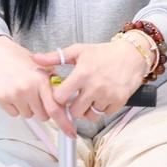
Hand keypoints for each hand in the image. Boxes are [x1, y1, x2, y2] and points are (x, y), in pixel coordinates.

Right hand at [0, 36, 68, 134]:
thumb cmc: (17, 58)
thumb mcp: (40, 65)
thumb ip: (52, 81)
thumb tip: (65, 99)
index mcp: (41, 79)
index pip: (55, 108)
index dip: (64, 123)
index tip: (70, 132)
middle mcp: (28, 88)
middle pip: (43, 115)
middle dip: (42, 110)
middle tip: (36, 97)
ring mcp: (14, 95)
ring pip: (28, 115)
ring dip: (27, 108)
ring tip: (21, 91)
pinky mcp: (2, 99)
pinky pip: (14, 114)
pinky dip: (14, 107)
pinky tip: (11, 92)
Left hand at [32, 40, 146, 122]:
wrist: (131, 55)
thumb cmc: (103, 53)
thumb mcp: (78, 51)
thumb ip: (55, 57)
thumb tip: (35, 59)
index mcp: (82, 74)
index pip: (61, 97)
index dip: (59, 97)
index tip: (62, 93)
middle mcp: (94, 87)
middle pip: (75, 111)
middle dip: (73, 107)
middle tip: (76, 98)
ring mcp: (107, 95)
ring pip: (90, 116)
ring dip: (87, 110)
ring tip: (89, 98)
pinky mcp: (119, 101)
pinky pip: (104, 115)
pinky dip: (101, 110)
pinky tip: (101, 99)